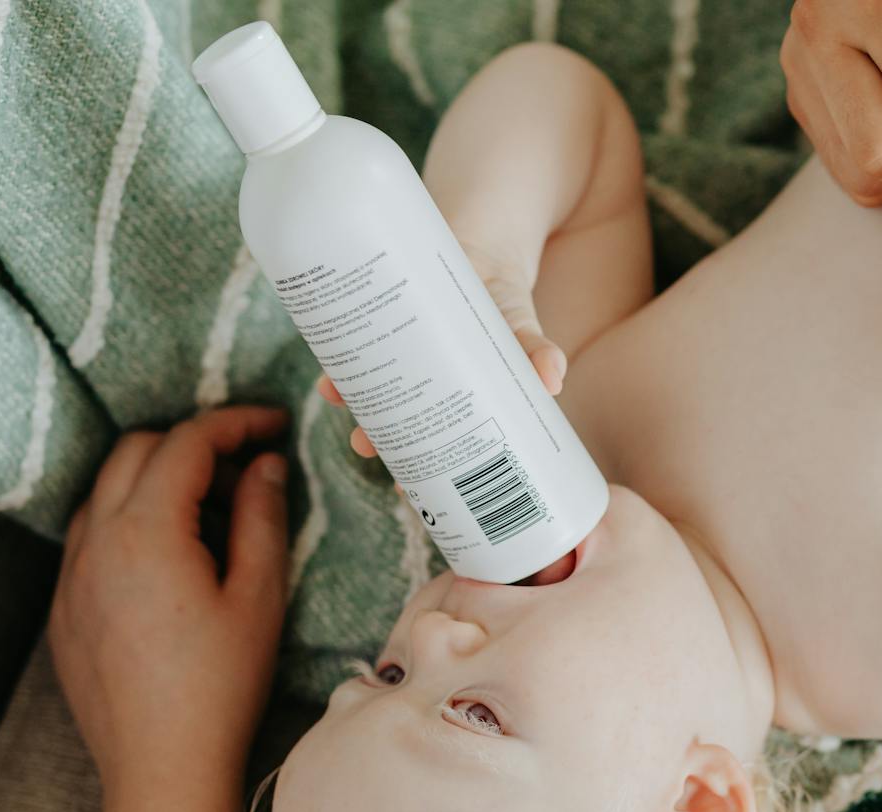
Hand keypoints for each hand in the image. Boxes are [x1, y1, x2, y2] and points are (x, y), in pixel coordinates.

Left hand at [50, 407, 289, 809]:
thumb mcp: (259, 597)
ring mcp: (70, 575)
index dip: (236, 422)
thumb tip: (266, 466)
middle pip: (137, 449)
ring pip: (106, 489)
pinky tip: (171, 558)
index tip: (275, 423)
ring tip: (212, 513)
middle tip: (248, 470)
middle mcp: (94, 540)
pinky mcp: (63, 608)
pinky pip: (89, 536)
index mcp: (145, 530)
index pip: (188, 442)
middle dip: (194, 444)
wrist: (162, 770)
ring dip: (156, 479)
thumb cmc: (220, 689)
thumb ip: (262, 517)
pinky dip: (129, 521)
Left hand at [321, 241, 565, 458]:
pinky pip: (355, 339)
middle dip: (375, 435)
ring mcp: (399, 351)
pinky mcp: (382, 316)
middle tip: (363, 445)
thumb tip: (554, 378)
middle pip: (393, 419)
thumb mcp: (521, 326)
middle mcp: (422, 382)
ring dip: (347, 394)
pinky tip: (327, 364)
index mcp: (456, 399)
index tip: (403, 494)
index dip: (418, 471)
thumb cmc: (503, 302)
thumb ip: (536, 351)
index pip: (434, 444)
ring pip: (368, 384)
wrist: (482, 247)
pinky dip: (338, 352)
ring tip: (333, 394)